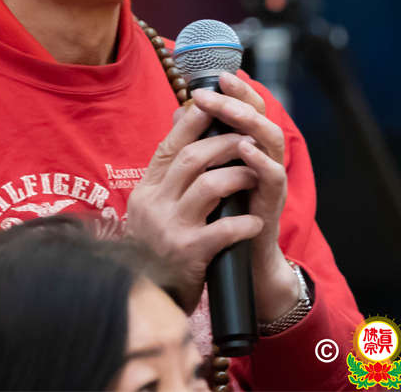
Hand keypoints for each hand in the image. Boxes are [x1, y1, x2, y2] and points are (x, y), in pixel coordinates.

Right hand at [126, 73, 299, 319]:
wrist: (148, 299)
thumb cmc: (158, 247)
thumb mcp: (153, 207)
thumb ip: (169, 171)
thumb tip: (181, 119)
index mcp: (145, 190)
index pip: (168, 146)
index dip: (192, 122)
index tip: (214, 103)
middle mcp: (153, 204)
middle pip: (192, 158)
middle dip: (225, 143)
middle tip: (248, 137)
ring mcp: (169, 228)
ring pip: (210, 186)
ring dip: (239, 175)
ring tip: (255, 174)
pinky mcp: (188, 253)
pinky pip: (223, 229)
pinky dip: (243, 222)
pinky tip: (255, 222)